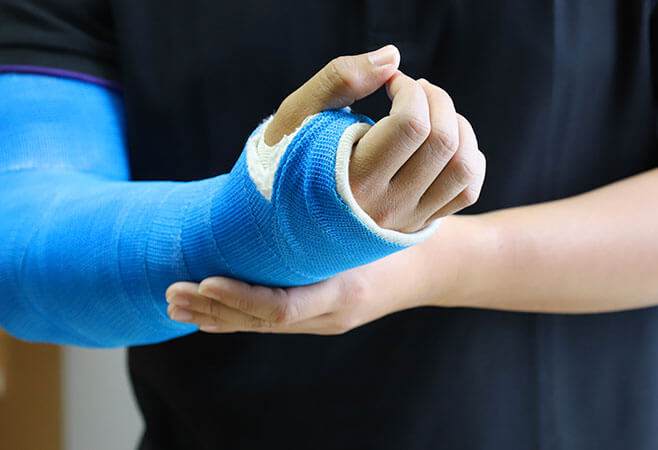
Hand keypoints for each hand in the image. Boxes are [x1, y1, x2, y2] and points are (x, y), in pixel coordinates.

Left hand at [165, 216, 478, 333]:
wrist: (437, 266)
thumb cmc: (408, 229)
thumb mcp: (379, 209)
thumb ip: (341, 191)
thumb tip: (289, 173)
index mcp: (345, 288)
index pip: (282, 307)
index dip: (241, 297)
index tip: (204, 282)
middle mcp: (332, 313)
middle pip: (262, 322)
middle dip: (214, 311)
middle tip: (171, 294)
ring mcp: (326, 319)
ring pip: (263, 325)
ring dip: (219, 316)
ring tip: (179, 304)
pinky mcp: (322, 315)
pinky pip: (273, 321)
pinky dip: (239, 315)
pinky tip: (212, 312)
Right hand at [265, 45, 485, 232]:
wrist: (283, 219)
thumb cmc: (288, 160)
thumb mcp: (299, 115)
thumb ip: (341, 79)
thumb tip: (394, 58)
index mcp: (352, 179)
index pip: (410, 124)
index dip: (408, 89)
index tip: (389, 83)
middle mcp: (385, 206)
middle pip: (442, 142)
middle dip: (436, 99)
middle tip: (413, 90)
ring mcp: (406, 219)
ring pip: (462, 168)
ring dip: (458, 127)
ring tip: (432, 116)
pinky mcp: (418, 224)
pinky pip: (466, 192)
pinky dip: (468, 158)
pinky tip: (442, 145)